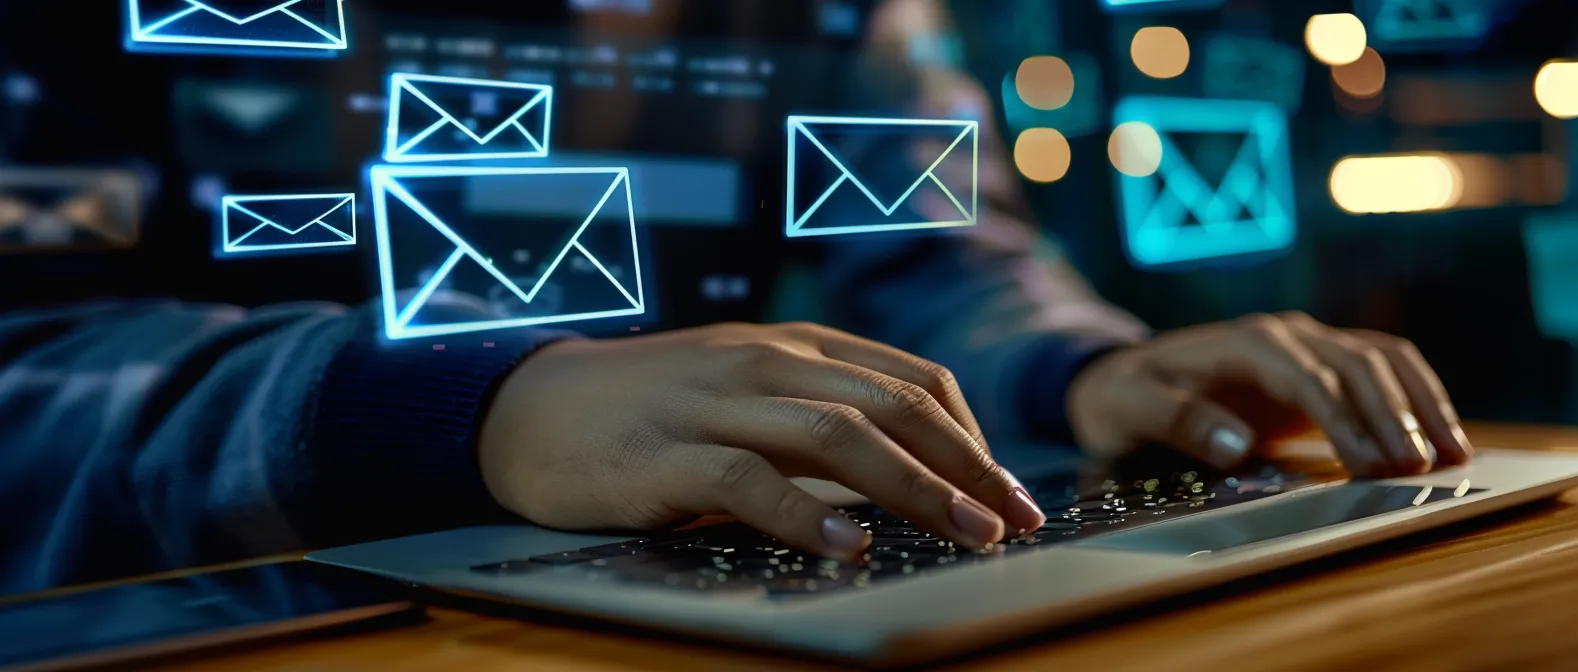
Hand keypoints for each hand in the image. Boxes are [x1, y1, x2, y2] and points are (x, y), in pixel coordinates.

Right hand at [477, 322, 1046, 562]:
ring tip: (967, 534)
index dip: (974, 438)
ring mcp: (714, 404)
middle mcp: (764, 364)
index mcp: (794, 347)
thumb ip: (817, 419)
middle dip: (968, 466)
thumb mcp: (747, 396)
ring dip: (916, 488)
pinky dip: (805, 511)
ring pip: (837, 436)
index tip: (1010, 494)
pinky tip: (849, 544)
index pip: (912, 382)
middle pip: (892, 407)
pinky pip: (746, 478)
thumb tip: (913, 479)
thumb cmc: (652, 412)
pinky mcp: (664, 455)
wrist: (528, 407)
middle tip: (1017, 521)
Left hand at [1066, 312, 1472, 476]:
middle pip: (1359, 362)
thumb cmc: (1124, 397)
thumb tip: (1238, 444)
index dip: (1342, 418)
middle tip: (1421, 470)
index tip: (1369, 465)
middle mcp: (1286, 335)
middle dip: (1395, 415)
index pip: (1308, 375)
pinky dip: (1417, 398)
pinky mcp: (1321, 367)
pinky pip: (1383, 372)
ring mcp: (1308, 347)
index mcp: (1244, 342)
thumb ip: (1176, 421)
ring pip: (1383, 360)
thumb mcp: (1127, 408)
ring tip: (1452, 456)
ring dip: (1421, 404)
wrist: (1123, 378)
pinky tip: (1443, 437)